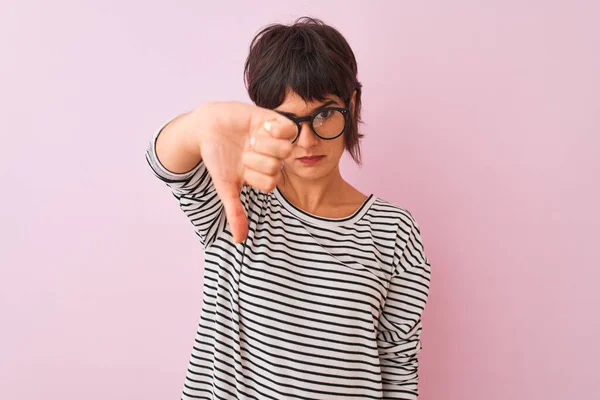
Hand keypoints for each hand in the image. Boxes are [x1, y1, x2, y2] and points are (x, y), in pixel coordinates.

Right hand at [193, 102, 295, 242]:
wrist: (206, 128)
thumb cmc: (216, 158)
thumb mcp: (225, 187)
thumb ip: (235, 212)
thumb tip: (239, 241)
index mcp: (263, 175)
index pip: (271, 183)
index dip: (254, 175)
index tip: (240, 167)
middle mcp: (272, 158)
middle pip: (277, 167)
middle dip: (255, 159)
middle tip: (243, 150)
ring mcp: (274, 140)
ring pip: (285, 150)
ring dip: (264, 144)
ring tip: (250, 138)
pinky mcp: (274, 121)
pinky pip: (290, 129)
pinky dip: (276, 129)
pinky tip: (261, 127)